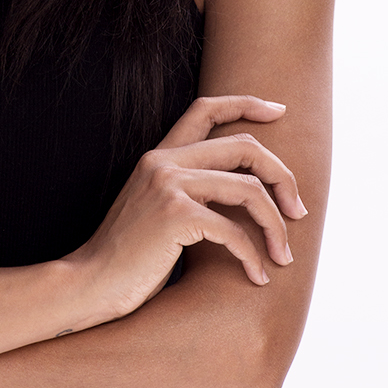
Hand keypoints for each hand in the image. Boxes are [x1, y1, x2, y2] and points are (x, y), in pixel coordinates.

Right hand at [69, 95, 307, 320]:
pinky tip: (256, 277)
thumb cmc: (127, 259)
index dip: (246, 104)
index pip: (205, 109)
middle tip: (298, 210)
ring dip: (276, 225)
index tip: (278, 110)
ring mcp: (168, 185)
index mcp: (159, 156)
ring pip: (249, 190)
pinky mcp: (174, 215)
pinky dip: (253, 257)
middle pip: (243, 147)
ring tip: (283, 255)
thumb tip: (244, 196)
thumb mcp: (156, 211)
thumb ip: (188, 192)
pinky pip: (234, 231)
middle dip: (283, 176)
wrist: (90, 283)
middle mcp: (163, 161)